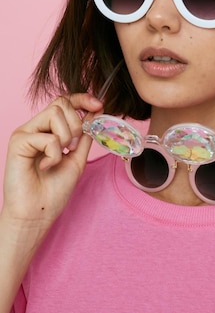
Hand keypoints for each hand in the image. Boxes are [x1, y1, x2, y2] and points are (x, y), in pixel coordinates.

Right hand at [2, 93, 102, 228]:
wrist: (37, 214)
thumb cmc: (54, 190)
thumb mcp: (77, 158)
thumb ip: (85, 135)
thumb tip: (96, 111)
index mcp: (48, 129)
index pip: (65, 101)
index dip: (82, 99)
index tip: (99, 105)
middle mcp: (35, 127)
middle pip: (61, 103)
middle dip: (76, 123)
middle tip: (72, 147)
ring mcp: (25, 133)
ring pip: (54, 112)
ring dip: (66, 136)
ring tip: (58, 156)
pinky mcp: (18, 142)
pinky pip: (47, 136)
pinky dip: (54, 153)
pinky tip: (46, 166)